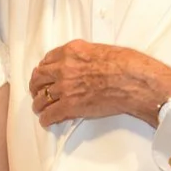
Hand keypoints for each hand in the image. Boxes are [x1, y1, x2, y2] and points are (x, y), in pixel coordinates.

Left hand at [31, 41, 170, 127]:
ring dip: (39, 104)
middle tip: (37, 90)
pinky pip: (50, 115)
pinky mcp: (70, 106)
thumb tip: (84, 63)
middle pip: (39, 78)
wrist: (133, 81)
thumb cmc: (126, 65)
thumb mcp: (101, 50)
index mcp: (71, 52)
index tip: (44, 73)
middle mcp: (64, 68)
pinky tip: (47, 121)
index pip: (48, 60)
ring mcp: (65, 88)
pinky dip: (46, 119)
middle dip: (36, 85)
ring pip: (41, 98)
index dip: (44, 69)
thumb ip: (85, 56)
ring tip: (40, 108)